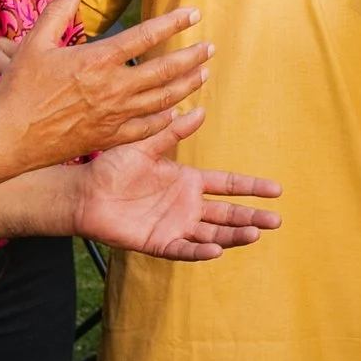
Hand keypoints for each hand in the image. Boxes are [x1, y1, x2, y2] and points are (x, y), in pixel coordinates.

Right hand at [0, 0, 209, 189]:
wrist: (9, 137)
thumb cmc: (18, 87)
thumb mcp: (34, 42)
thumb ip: (57, 11)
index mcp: (96, 60)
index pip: (145, 37)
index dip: (173, 23)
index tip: (193, 13)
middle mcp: (112, 88)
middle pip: (164, 70)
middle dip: (191, 57)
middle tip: (210, 47)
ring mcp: (113, 115)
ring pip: (162, 100)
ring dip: (186, 85)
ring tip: (203, 74)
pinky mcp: (108, 137)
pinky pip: (147, 128)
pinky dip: (166, 119)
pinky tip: (176, 112)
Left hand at [76, 110, 282, 259]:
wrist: (84, 192)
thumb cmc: (111, 167)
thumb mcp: (145, 144)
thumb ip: (172, 132)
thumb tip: (199, 109)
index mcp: (188, 181)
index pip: (228, 185)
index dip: (252, 188)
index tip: (277, 190)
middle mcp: (186, 206)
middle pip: (228, 213)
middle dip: (252, 217)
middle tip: (276, 221)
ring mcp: (175, 226)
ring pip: (212, 233)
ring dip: (233, 235)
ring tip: (255, 234)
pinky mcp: (158, 242)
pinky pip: (183, 249)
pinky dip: (199, 251)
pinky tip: (216, 250)